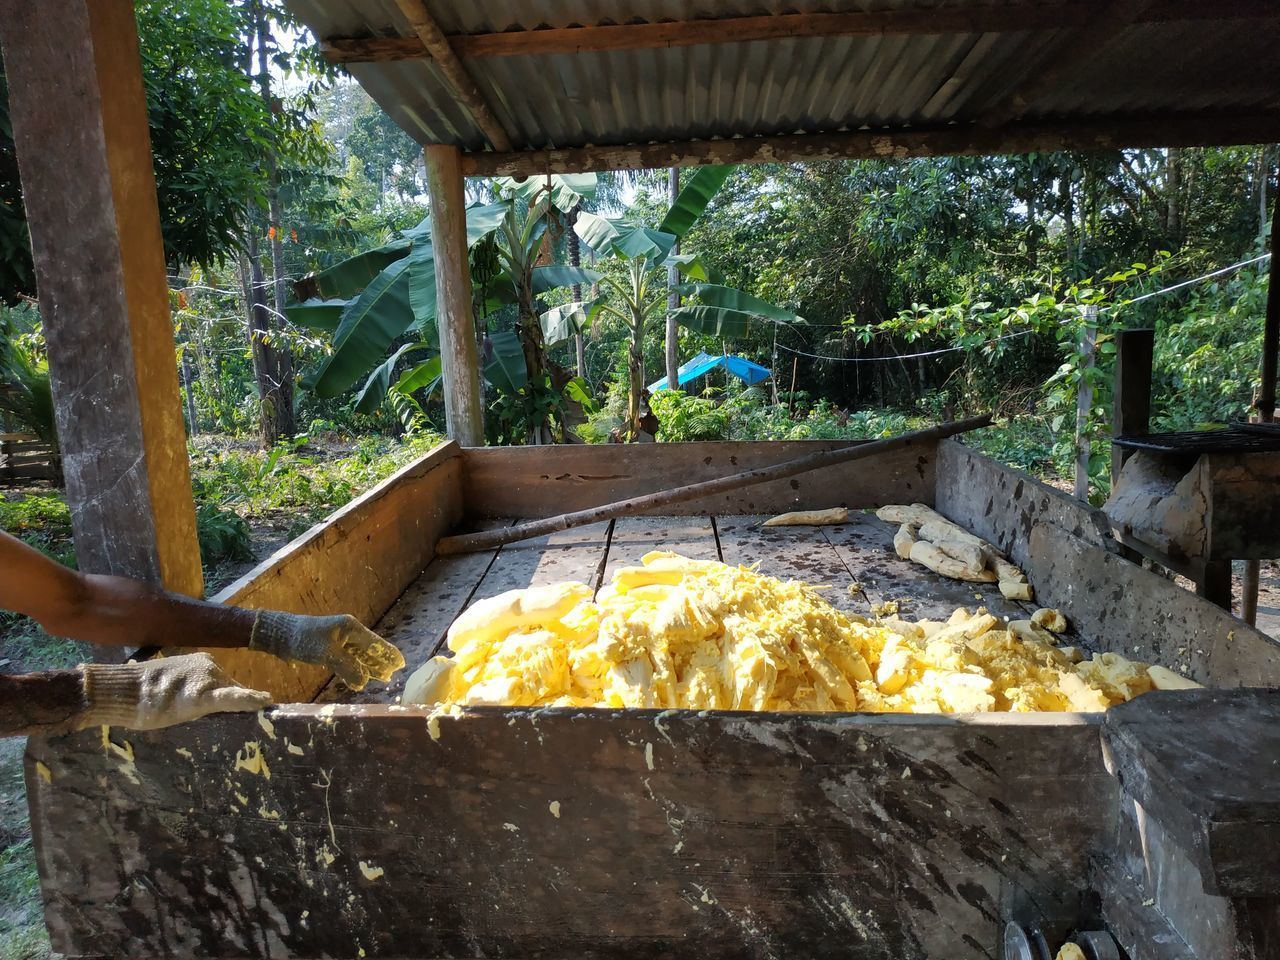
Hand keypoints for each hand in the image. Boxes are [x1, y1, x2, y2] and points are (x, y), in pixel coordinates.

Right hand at [81, 653, 272, 730]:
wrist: (119, 691)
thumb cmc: (140, 694)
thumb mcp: (169, 688)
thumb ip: (186, 690)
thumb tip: (189, 702)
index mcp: (201, 663)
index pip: (225, 684)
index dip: (239, 699)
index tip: (256, 707)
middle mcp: (208, 666)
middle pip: (231, 691)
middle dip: (232, 708)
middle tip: (221, 724)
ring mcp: (205, 680)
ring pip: (232, 697)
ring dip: (236, 711)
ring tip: (217, 723)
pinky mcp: (201, 696)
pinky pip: (231, 698)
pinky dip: (248, 700)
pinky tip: (264, 703)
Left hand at [249, 611, 404, 690]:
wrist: (279, 636)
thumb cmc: (302, 639)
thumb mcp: (326, 653)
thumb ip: (347, 666)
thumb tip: (364, 681)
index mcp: (350, 628)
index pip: (375, 643)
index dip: (388, 654)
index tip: (401, 664)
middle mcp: (348, 633)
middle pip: (370, 649)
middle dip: (382, 661)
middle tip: (395, 674)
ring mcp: (339, 641)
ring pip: (360, 655)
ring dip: (371, 667)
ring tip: (384, 677)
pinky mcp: (329, 649)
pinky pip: (349, 660)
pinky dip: (357, 668)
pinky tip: (362, 677)